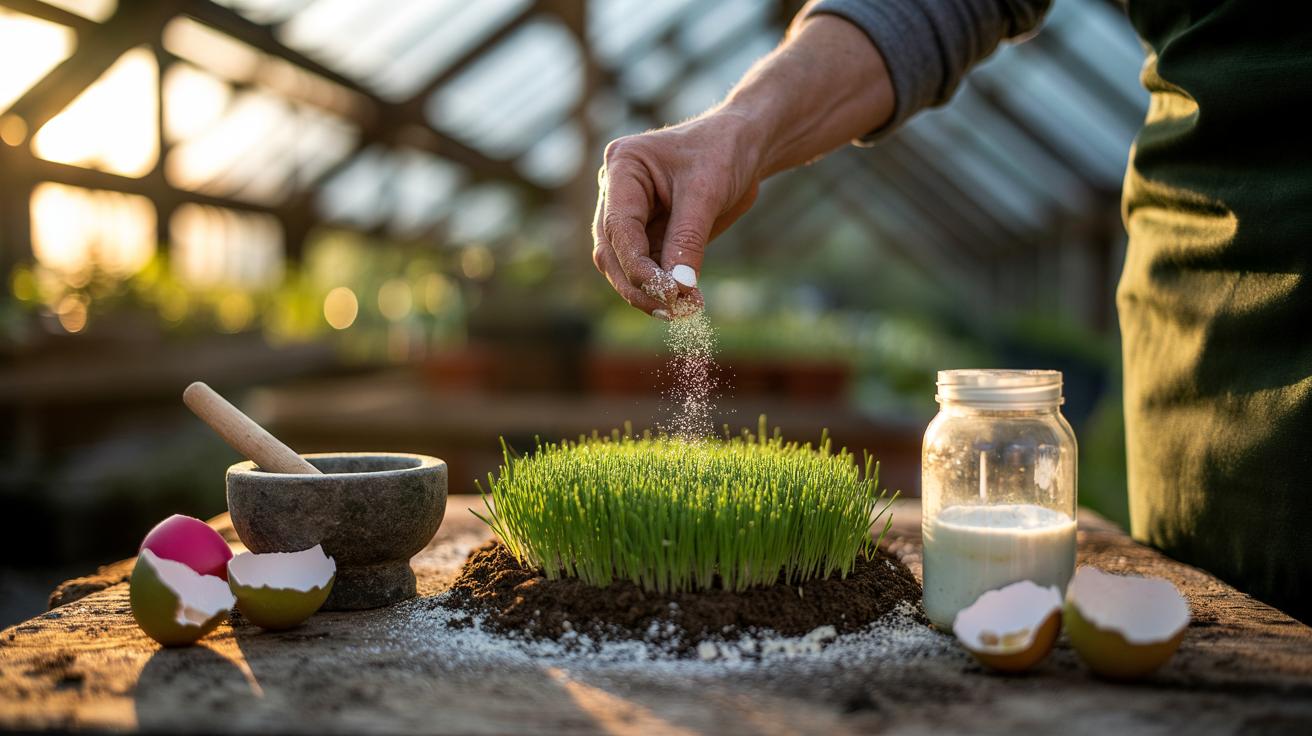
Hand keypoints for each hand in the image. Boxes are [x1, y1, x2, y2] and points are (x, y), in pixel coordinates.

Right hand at [590, 15, 893, 318]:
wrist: (744, 145)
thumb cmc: (723, 152)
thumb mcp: (708, 192)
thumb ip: (688, 239)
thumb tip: (677, 288)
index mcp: (622, 166)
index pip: (619, 226)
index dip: (637, 265)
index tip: (665, 292)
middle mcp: (616, 191)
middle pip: (611, 250)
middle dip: (637, 284)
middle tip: (669, 310)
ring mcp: (628, 214)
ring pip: (623, 264)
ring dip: (646, 291)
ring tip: (679, 312)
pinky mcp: (646, 233)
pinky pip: (646, 267)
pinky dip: (660, 287)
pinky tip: (682, 303)